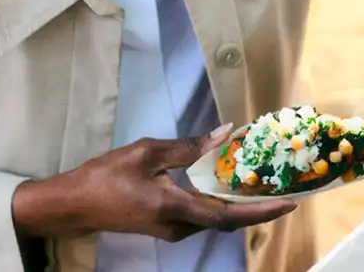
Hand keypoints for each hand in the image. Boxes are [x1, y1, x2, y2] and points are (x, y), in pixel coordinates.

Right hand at [12, 125, 296, 241]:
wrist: (74, 205)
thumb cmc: (106, 176)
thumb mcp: (146, 152)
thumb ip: (187, 146)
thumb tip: (224, 134)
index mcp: (175, 207)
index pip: (229, 214)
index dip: (262, 210)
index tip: (290, 203)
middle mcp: (178, 226)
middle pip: (228, 221)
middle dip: (259, 209)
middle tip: (287, 193)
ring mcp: (172, 230)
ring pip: (216, 220)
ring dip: (242, 207)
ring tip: (266, 188)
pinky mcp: (166, 227)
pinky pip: (203, 218)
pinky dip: (222, 205)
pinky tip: (231, 189)